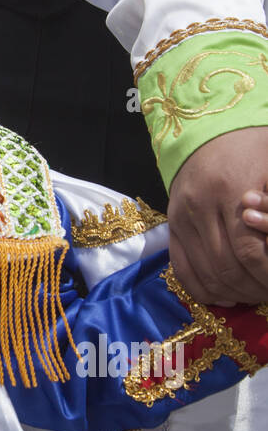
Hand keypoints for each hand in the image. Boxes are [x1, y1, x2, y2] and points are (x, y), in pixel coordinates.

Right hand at [168, 128, 267, 306]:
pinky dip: (204, 291)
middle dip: (253, 288)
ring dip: (233, 293)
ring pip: (206, 274)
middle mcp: (199, 207)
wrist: (209, 133)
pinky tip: (227, 296)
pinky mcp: (171, 227)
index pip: (249, 250)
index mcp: (230, 190)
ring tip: (254, 294)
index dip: (266, 274)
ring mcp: (180, 218)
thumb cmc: (253, 149)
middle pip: (226, 267)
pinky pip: (182, 270)